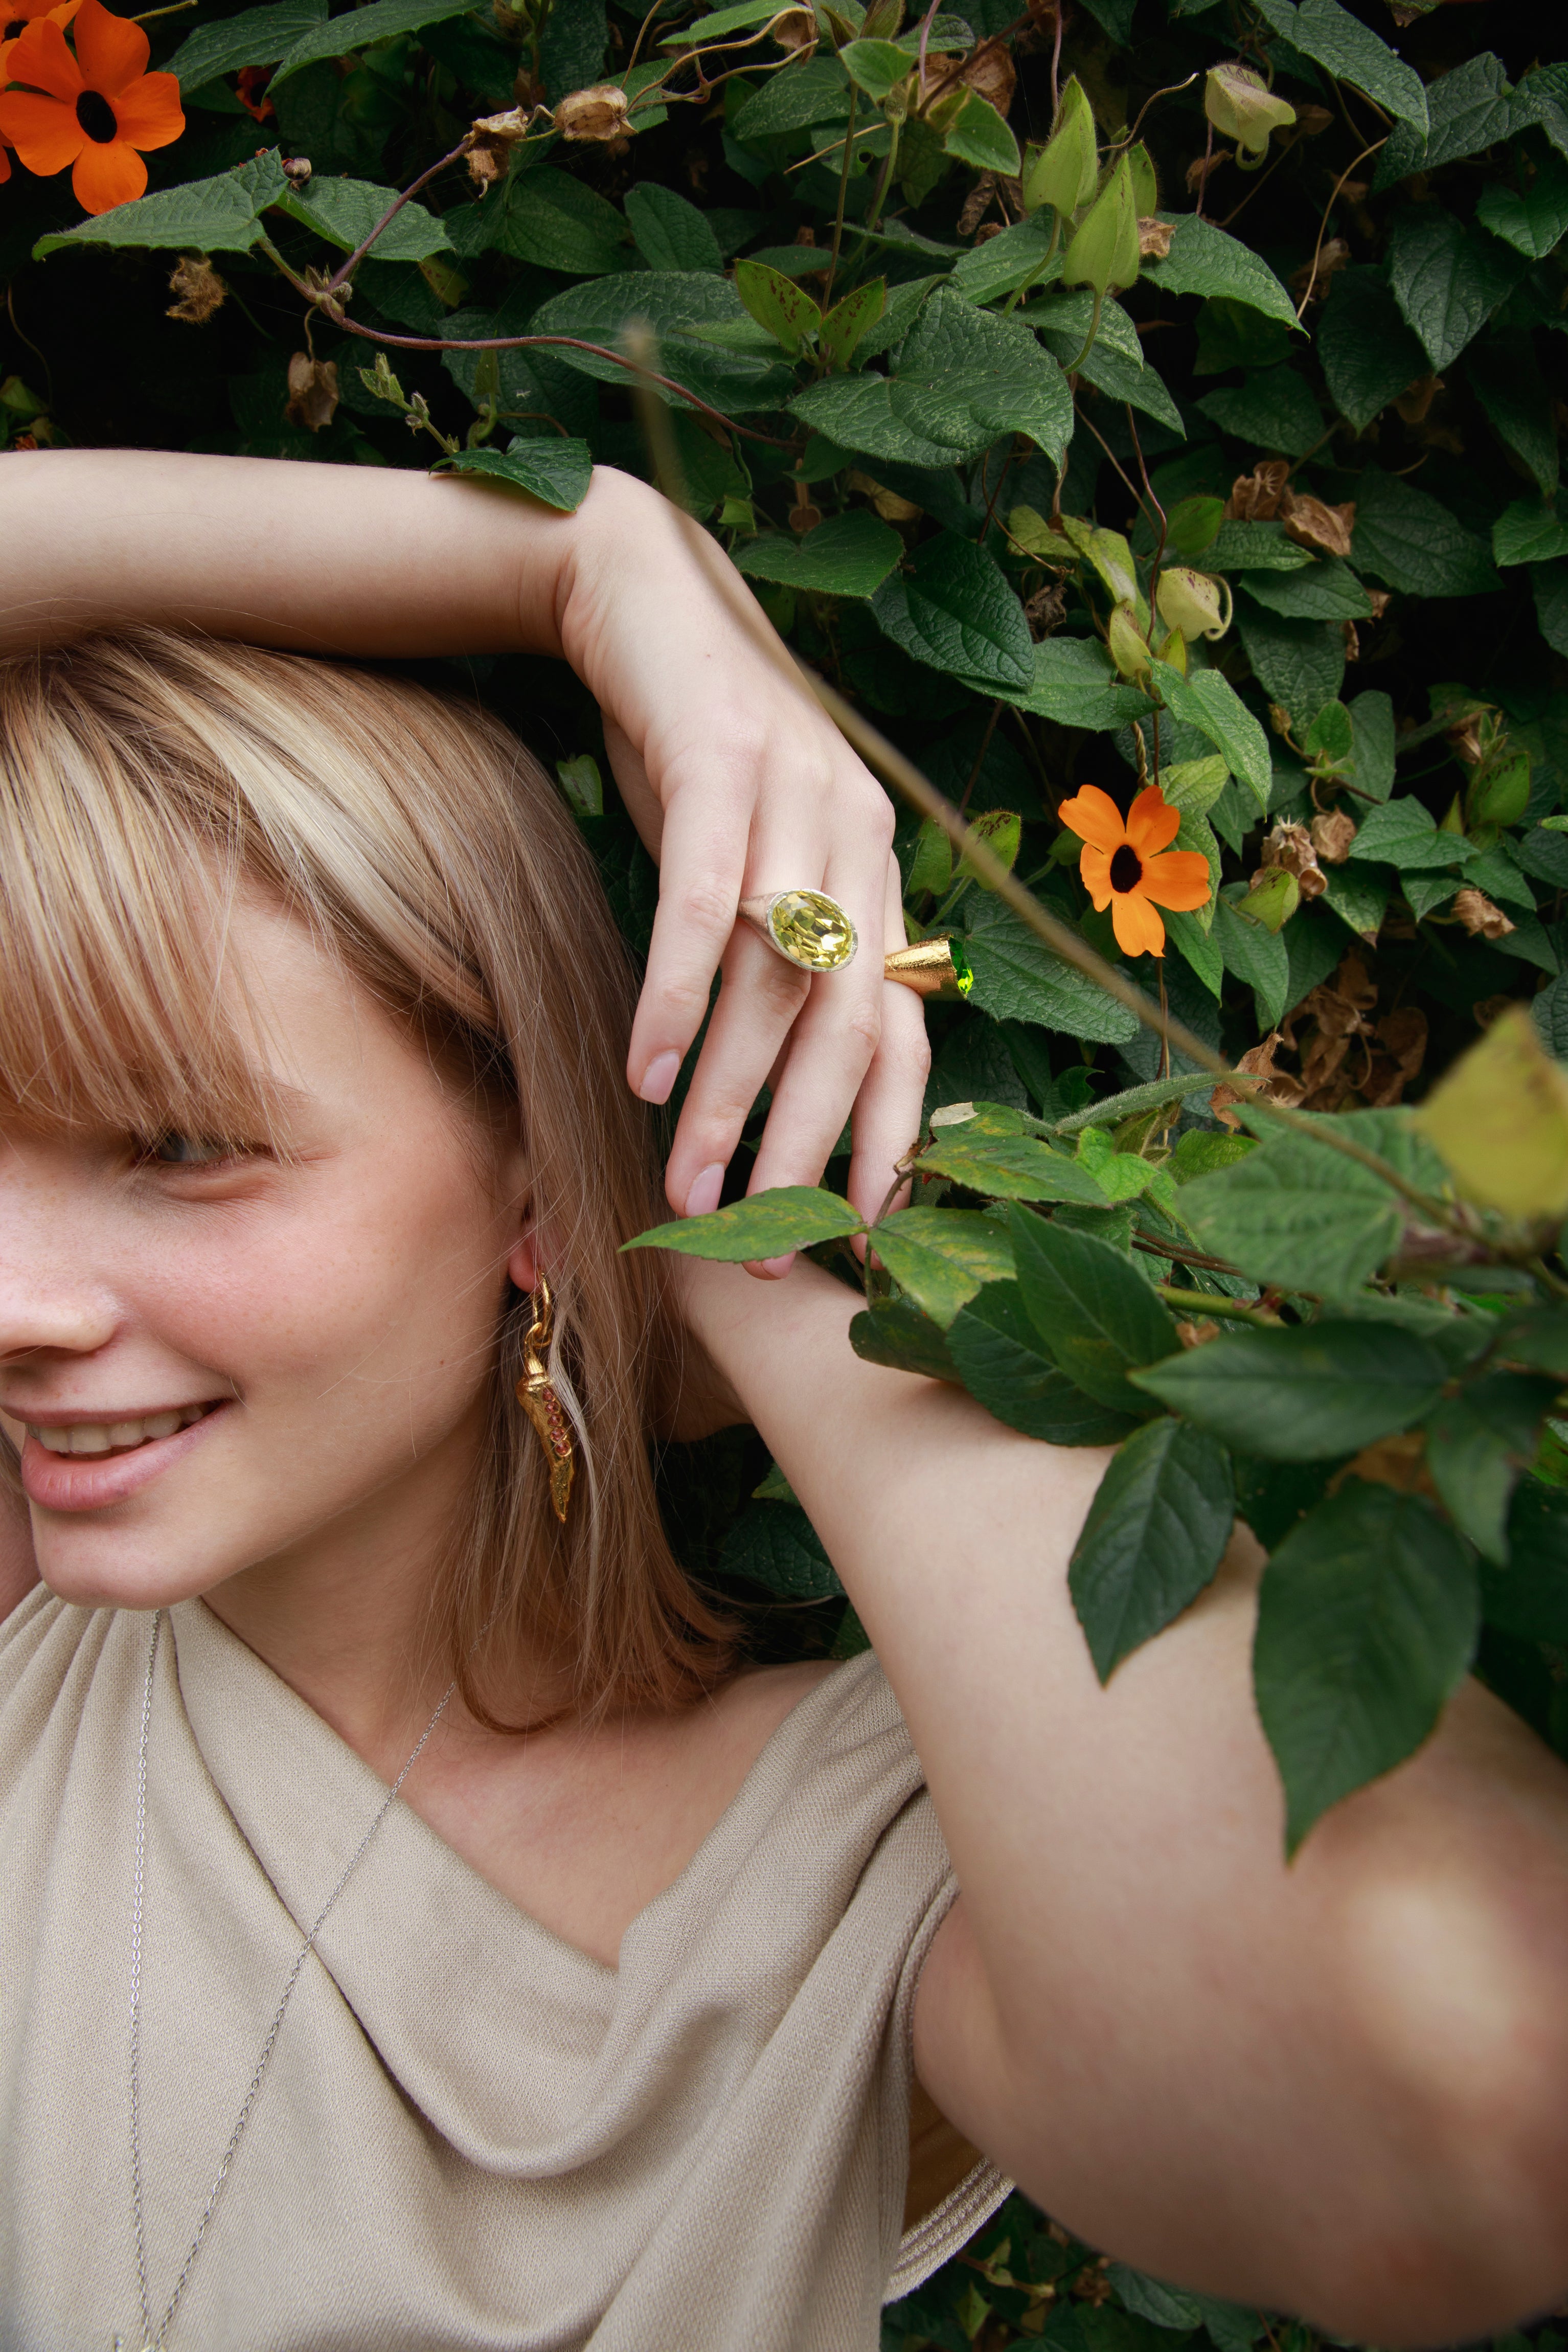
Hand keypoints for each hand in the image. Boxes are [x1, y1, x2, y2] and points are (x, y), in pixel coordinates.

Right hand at [556, 470, 929, 1245]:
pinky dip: (680, 995)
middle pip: (850, 1024)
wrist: (644, 593)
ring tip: (685, 1186)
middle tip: (760, 1244)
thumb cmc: (693, 751)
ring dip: (730, 1096)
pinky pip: (708, 901)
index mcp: (875, 875)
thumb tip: (770, 1072)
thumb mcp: (753, 856)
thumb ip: (776, 949)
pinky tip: (645, 1070)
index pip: (905, 1030)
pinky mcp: (726, 758)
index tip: (856, 1233)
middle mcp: (858, 839)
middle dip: (804, 1147)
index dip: (886, 1137)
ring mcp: (802, 794)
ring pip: (779, 979)